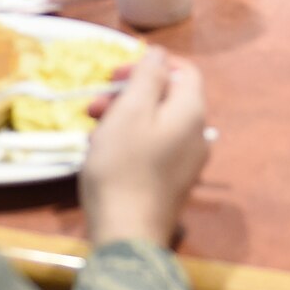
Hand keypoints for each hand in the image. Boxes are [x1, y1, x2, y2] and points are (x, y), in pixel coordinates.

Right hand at [81, 50, 208, 249]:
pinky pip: (153, 147)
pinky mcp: (172, 182)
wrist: (127, 235)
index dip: (152, 64)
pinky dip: (129, 140)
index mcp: (192, 112)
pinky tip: (103, 152)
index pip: (185, 71)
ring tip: (92, 128)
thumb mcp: (130, 111)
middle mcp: (197, 134)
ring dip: (124, 116)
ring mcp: (187, 161)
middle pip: (167, 97)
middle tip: (95, 103)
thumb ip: (148, 76)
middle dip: (129, 92)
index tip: (116, 73)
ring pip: (156, 123)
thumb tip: (160, 54)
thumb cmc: (123, 167)